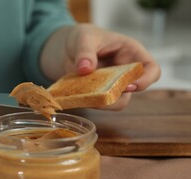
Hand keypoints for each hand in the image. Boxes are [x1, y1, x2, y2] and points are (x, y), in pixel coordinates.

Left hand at [41, 23, 160, 109]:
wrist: (64, 49)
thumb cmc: (81, 37)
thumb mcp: (83, 38)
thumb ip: (85, 52)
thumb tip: (85, 69)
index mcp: (130, 53)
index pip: (151, 69)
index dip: (146, 80)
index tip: (129, 86)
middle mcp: (125, 71)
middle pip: (134, 91)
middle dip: (118, 94)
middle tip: (99, 92)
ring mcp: (112, 85)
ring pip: (116, 101)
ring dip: (101, 101)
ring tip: (83, 92)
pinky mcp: (98, 94)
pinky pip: (98, 104)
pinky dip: (89, 102)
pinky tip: (77, 95)